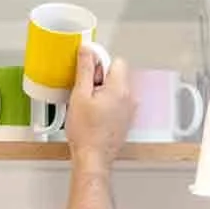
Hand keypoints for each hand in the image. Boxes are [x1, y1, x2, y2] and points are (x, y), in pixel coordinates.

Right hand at [67, 50, 133, 167]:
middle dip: (100, 78)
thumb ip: (86, 69)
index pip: (116, 61)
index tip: (87, 71)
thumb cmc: (86, 132)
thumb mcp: (80, 95)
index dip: (100, 63)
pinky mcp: (126, 120)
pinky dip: (106, 103)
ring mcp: (130, 110)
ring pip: (116, 89)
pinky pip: (117, 102)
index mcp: (120, 89)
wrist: (93, 158)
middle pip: (117, 75)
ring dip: (102, 91)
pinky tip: (94, 114)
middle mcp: (129, 98)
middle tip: (85, 92)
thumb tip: (88, 50)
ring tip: (88, 106)